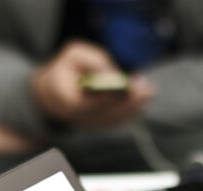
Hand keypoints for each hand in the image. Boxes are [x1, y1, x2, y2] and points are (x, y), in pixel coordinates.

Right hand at [32, 41, 154, 126]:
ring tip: (148, 92)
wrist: (54, 92)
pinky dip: (132, 111)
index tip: (129, 86)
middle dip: (129, 102)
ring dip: (134, 108)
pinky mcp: (100, 124)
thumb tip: (113, 73)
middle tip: (146, 90)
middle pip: (108, 114)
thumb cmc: (65, 70)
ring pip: (116, 120)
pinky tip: (143, 99)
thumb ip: (93, 61)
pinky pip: (118, 120)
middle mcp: (81, 117)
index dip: (112, 96)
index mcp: (70, 101)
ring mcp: (91, 123)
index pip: (93, 103)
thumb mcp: (74, 55)